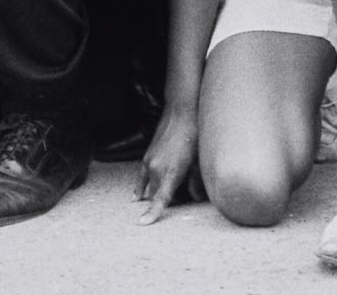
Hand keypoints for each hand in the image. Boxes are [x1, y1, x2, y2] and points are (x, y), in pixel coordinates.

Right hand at [136, 108, 201, 224]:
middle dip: (168, 200)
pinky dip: (141, 187)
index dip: (153, 213)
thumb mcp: (199, 161)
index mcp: (171, 173)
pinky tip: (137, 196)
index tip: (143, 223)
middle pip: (158, 195)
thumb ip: (196, 183)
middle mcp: (157, 169)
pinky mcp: (147, 156)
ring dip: (158, 192)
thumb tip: (195, 197)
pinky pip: (142, 178)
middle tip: (183, 196)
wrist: (181, 113)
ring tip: (167, 191)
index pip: (160, 199)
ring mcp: (150, 162)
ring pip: (151, 187)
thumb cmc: (194, 136)